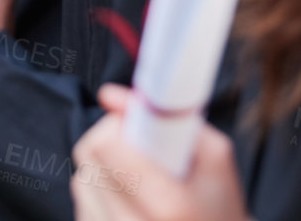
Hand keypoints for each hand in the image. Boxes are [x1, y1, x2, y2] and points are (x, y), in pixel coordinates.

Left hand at [71, 85, 249, 220]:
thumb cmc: (218, 206)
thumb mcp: (215, 158)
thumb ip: (170, 116)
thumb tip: (109, 94)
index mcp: (166, 204)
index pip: (105, 144)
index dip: (121, 125)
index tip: (140, 126)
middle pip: (89, 158)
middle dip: (112, 143)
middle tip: (143, 152)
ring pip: (82, 178)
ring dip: (105, 169)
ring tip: (140, 179)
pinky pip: (84, 201)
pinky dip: (103, 192)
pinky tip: (132, 200)